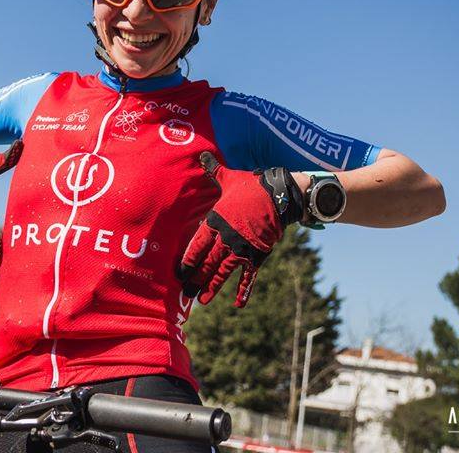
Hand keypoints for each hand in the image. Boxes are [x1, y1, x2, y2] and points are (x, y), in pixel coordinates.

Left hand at [179, 152, 304, 306]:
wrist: (280, 195)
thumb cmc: (251, 185)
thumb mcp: (229, 177)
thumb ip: (213, 170)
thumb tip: (201, 154)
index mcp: (216, 221)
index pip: (197, 245)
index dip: (187, 260)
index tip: (179, 271)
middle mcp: (227, 238)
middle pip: (207, 263)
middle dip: (196, 278)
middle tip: (185, 293)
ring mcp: (242, 249)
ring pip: (223, 272)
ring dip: (213, 287)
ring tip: (202, 300)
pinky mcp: (258, 255)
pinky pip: (249, 276)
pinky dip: (243, 291)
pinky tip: (238, 304)